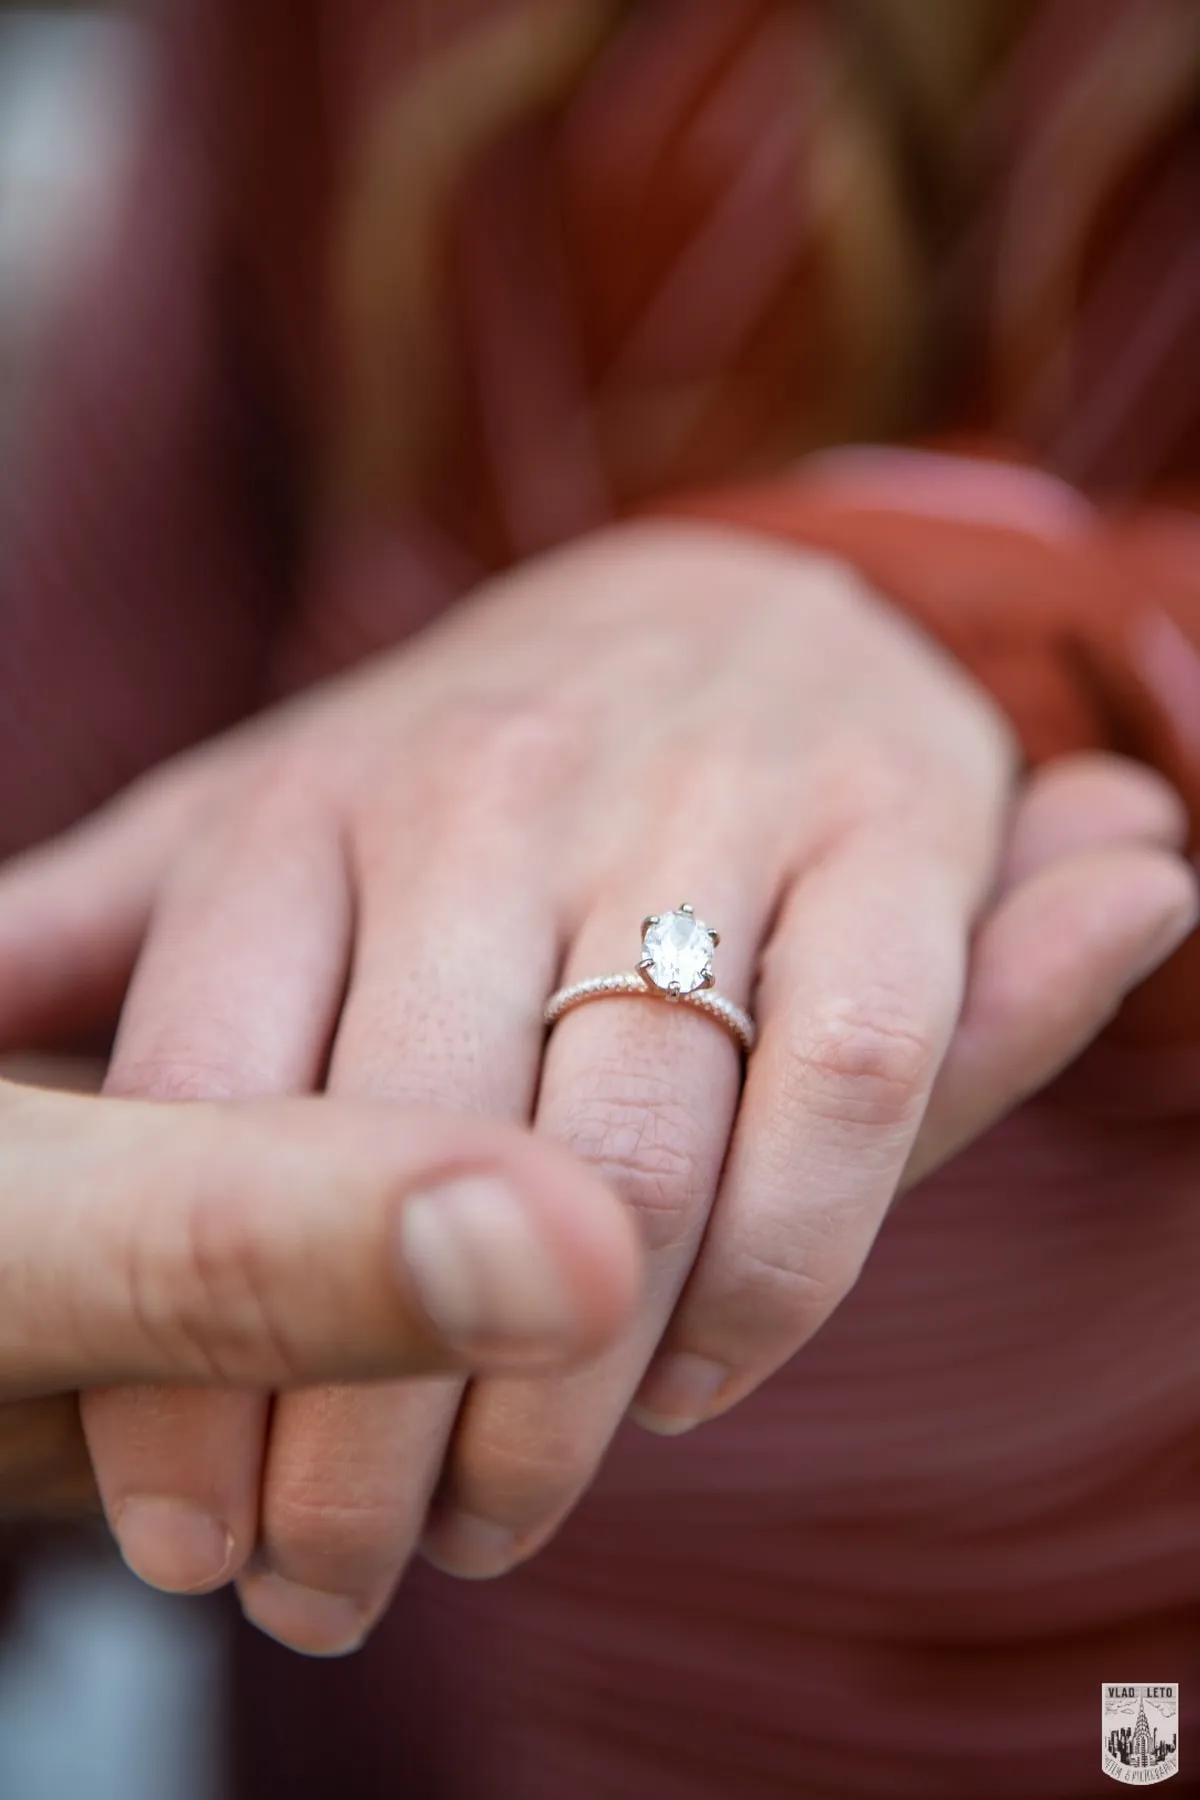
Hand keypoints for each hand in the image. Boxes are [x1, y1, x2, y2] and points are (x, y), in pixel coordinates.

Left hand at [0, 524, 1191, 1652]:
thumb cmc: (476, 760)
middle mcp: (494, 787)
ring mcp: (704, 805)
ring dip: (562, 1392)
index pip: (212, 1099)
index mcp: (312, 802)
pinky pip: (844, 1089)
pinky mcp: (893, 840)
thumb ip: (101, 925)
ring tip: (499, 1519)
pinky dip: (781, 1269)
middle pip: (409, 1153)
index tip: (187, 1535)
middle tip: (340, 1584)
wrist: (742, 602)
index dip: (191, 1352)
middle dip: (367, 1430)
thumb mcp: (264, 810)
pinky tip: (695, 1380)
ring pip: (632, 1149)